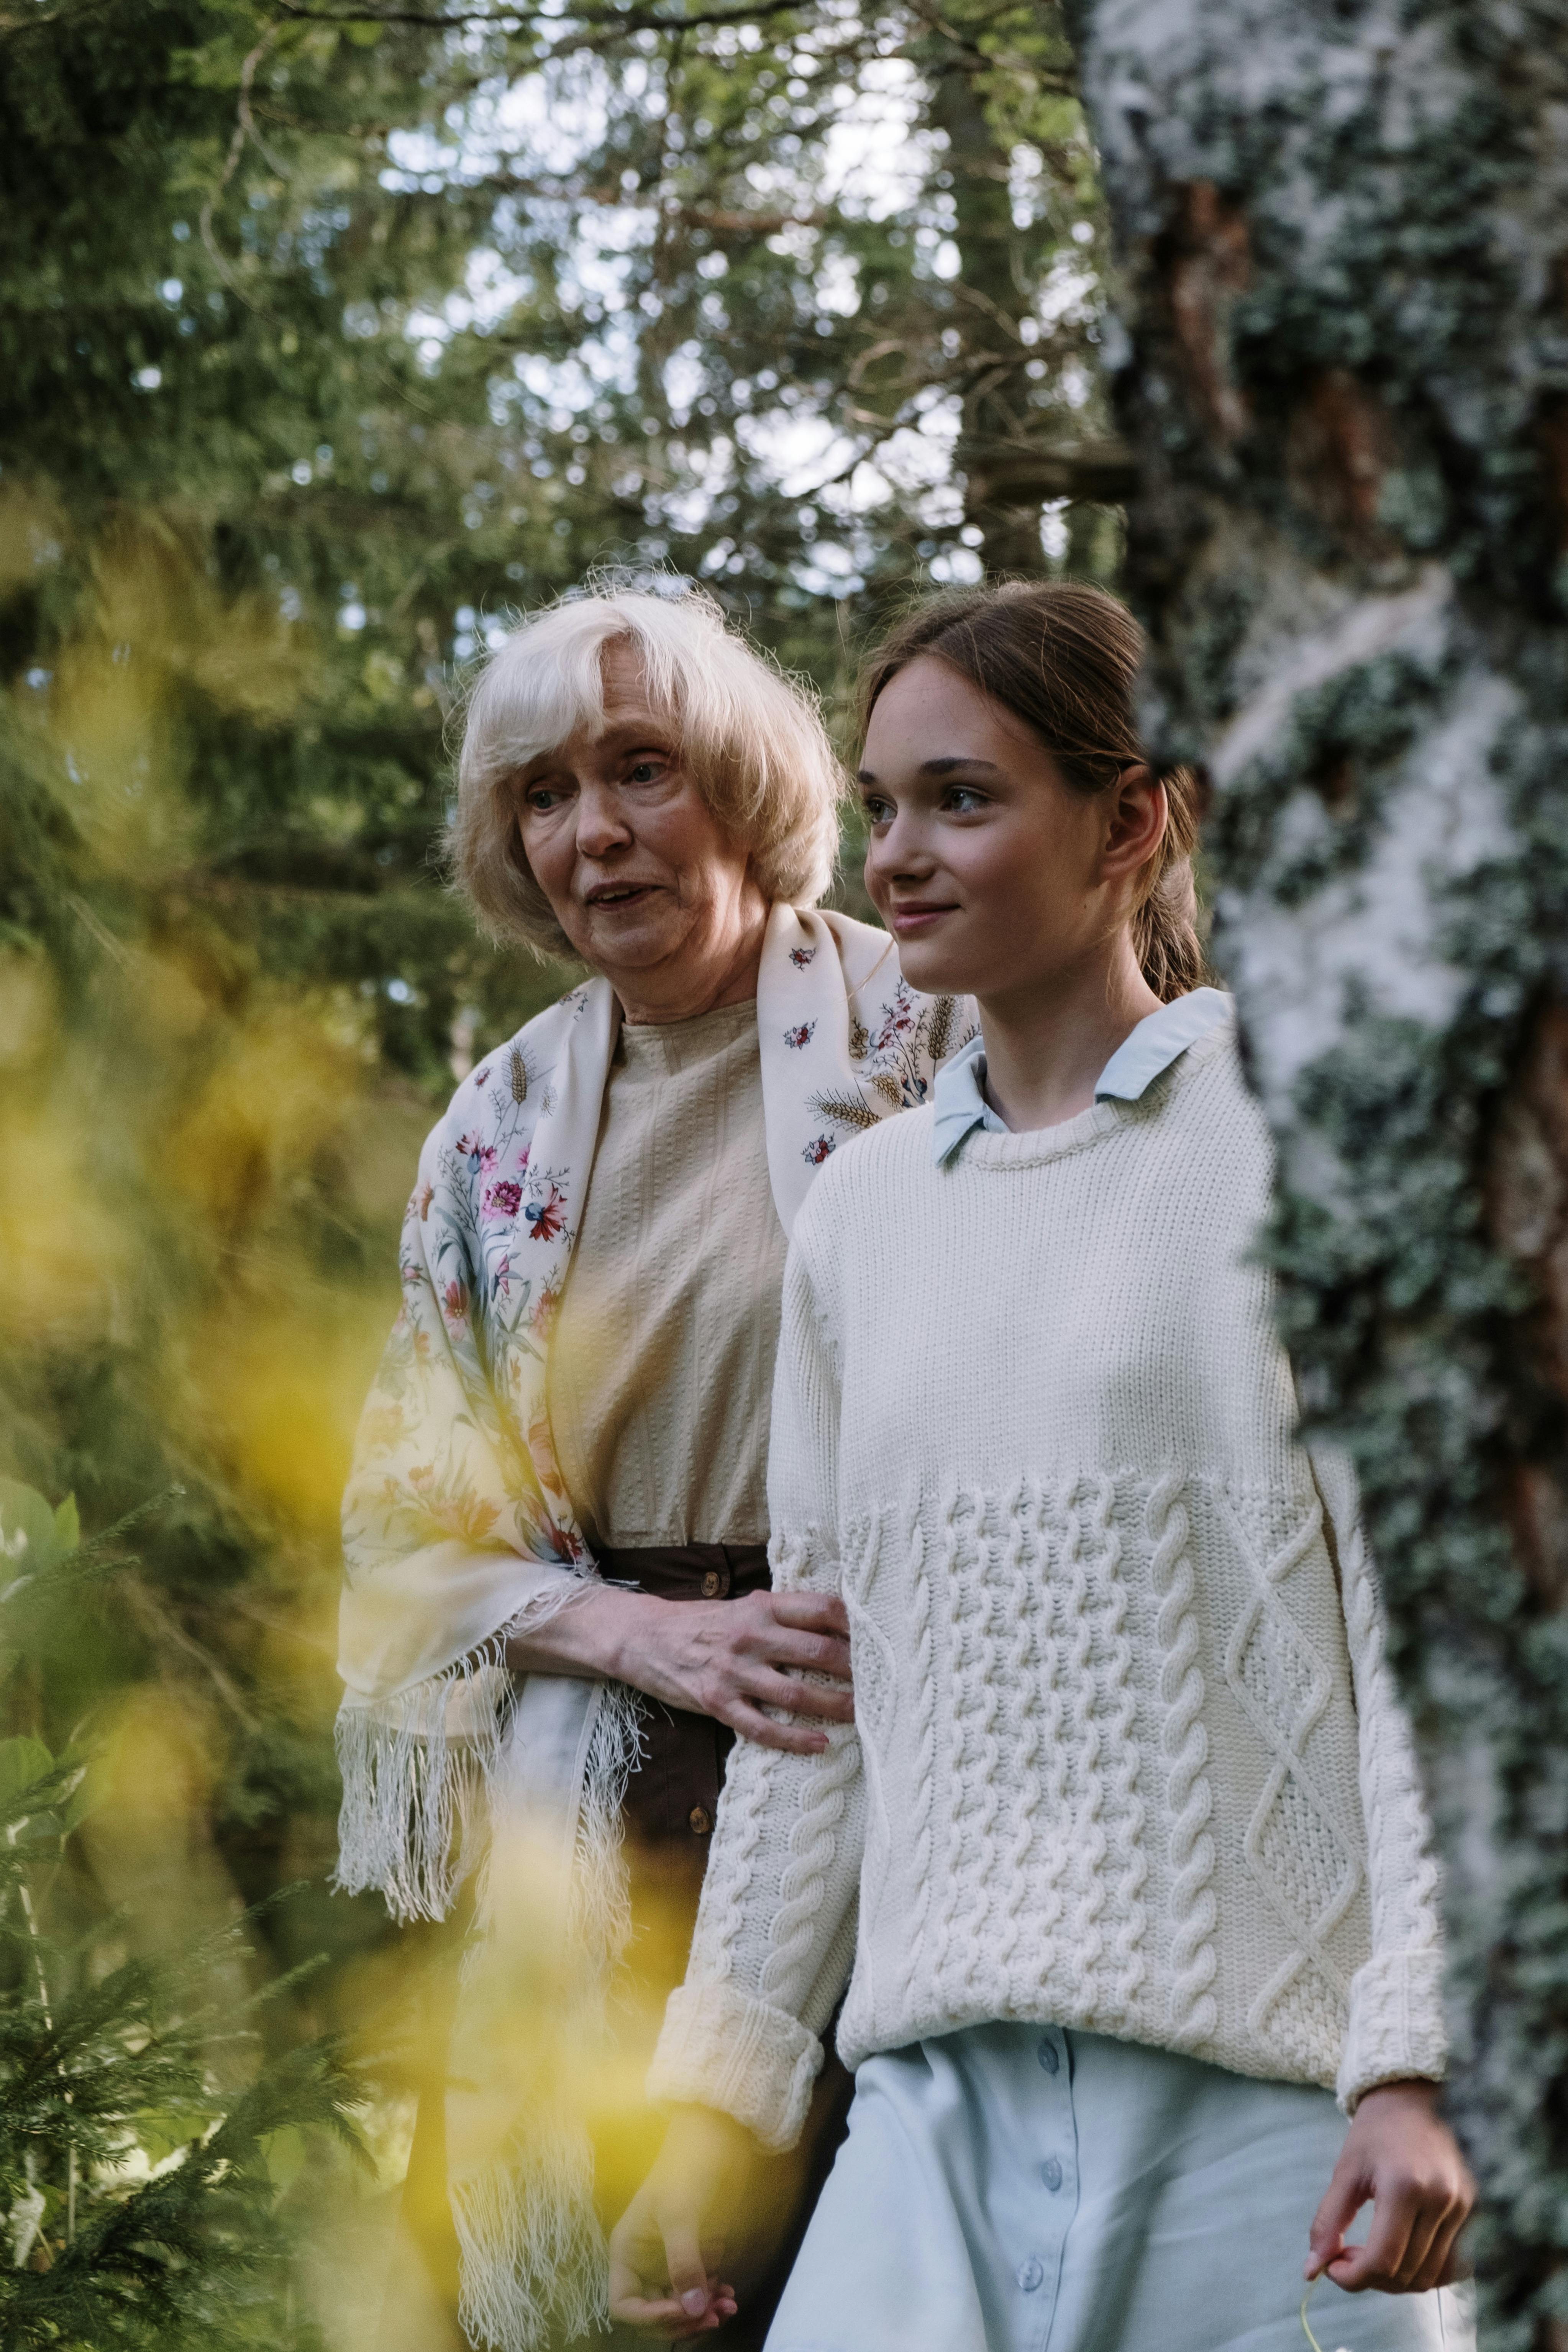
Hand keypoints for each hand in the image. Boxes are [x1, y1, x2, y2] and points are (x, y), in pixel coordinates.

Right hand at [509, 1584, 853, 1754]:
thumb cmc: (703, 1622)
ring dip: (835, 1705)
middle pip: (818, 1651)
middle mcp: (752, 1636)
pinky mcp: (717, 1702)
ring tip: (864, 1715)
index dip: (857, 1623)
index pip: (822, 1609)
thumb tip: (837, 1622)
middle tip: (886, 1681)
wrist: (645, 1637)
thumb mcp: (744, 1606)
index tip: (883, 1637)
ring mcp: (734, 1671)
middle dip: (857, 1668)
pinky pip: (763, 1726)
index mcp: (762, 1607)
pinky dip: (795, 1738)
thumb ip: (784, 1614)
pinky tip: (820, 1744)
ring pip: (796, 1692)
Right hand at [609, 2106, 754, 2337]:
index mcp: (626, 2253)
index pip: (624, 2306)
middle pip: (652, 2315)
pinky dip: (711, 2298)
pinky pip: (695, 2293)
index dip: (650, 2317)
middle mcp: (642, 2264)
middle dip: (682, 2321)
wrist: (713, 2138)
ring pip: (677, 2308)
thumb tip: (693, 2310)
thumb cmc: (685, 2169)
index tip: (683, 2309)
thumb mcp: (680, 2215)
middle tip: (714, 2317)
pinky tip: (728, 2292)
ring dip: (701, 2314)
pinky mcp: (691, 2258)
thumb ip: (684, 2263)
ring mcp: (666, 2263)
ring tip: (728, 2305)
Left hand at [1306, 2079, 1474, 2293]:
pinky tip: (1405, 2254)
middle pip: (1407, 2274)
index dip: (1352, 2278)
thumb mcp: (1346, 2169)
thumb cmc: (1378, 2129)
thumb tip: (1310, 2271)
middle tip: (1347, 2257)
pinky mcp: (1480, 2212)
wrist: (1417, 2095)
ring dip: (1398, 2280)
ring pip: (1432, 2277)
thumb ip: (1328, 2221)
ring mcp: (1467, 2208)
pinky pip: (1457, 2267)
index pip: (1383, 2260)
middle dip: (1370, 2278)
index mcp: (1405, 2186)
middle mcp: (1443, 2200)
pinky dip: (1428, 2273)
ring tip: (1374, 2255)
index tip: (1332, 2268)